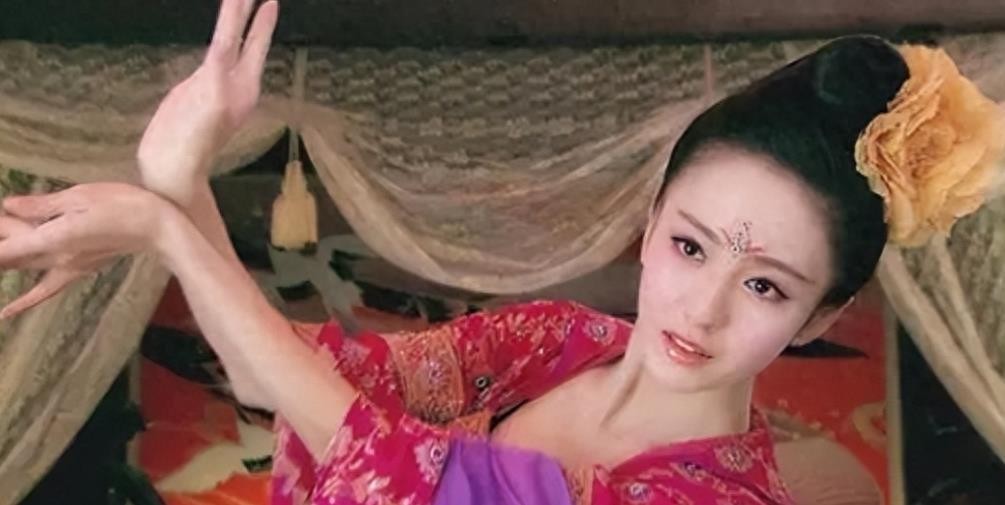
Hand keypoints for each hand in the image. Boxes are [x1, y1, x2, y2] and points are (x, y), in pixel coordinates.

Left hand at [0, 183, 170, 318]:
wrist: (158, 228)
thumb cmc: (123, 204)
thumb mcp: (80, 196)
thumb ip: (40, 205)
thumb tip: (6, 206)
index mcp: (53, 238)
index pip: (4, 251)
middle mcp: (56, 259)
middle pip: (9, 259)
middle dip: (2, 247)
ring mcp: (67, 268)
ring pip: (22, 269)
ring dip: (5, 266)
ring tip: (4, 252)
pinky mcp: (78, 270)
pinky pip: (44, 289)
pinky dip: (23, 301)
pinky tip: (6, 312)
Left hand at [137, 0, 277, 205]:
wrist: (173, 174)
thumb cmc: (178, 150)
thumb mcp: (192, 111)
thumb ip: (200, 90)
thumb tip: (202, 78)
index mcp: (235, 93)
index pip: (250, 52)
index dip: (260, 27)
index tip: (268, 4)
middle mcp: (239, 88)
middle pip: (248, 41)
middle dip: (253, 12)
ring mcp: (227, 87)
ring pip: (232, 37)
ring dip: (238, 9)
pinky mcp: (214, 88)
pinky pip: (221, 47)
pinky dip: (230, 23)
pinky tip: (237, 2)